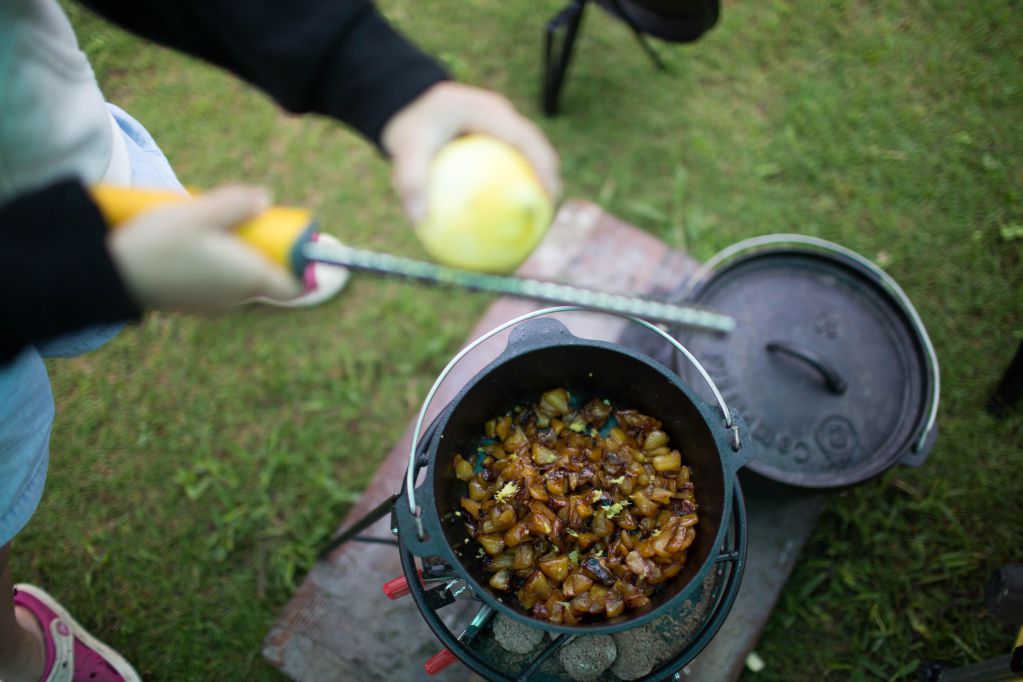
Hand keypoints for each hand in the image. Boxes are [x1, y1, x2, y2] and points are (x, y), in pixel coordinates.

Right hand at [106, 185, 302, 311]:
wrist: (111, 276)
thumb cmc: (159, 244)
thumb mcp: (201, 213)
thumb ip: (236, 204)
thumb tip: (264, 199)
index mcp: (250, 278)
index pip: (294, 286)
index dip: (299, 266)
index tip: (290, 241)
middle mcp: (236, 298)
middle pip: (265, 276)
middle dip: (261, 250)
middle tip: (242, 221)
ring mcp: (213, 305)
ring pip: (239, 278)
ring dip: (234, 255)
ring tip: (208, 229)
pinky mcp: (192, 304)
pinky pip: (216, 283)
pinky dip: (213, 265)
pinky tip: (189, 246)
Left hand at [381, 82, 560, 222]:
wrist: (408, 103)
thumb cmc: (410, 123)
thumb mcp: (405, 146)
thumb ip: (411, 178)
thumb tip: (419, 219)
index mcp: (487, 111)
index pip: (525, 138)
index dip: (543, 165)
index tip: (548, 195)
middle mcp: (500, 117)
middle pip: (537, 147)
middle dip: (549, 178)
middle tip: (548, 212)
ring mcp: (501, 128)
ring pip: (530, 155)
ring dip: (539, 183)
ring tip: (539, 219)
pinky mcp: (496, 140)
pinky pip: (512, 164)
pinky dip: (514, 187)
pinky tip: (509, 219)